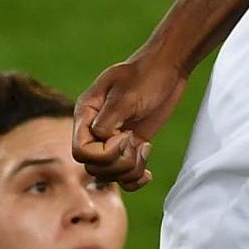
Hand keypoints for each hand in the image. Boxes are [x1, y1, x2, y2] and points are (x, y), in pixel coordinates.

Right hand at [72, 58, 188, 190]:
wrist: (168, 68)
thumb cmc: (146, 75)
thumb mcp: (126, 95)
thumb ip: (108, 120)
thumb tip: (102, 141)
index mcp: (86, 114)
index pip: (81, 151)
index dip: (104, 153)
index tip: (127, 135)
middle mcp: (95, 129)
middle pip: (94, 167)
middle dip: (119, 163)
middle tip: (137, 142)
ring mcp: (113, 140)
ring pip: (110, 175)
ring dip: (130, 170)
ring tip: (144, 150)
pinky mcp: (130, 145)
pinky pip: (124, 176)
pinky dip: (135, 180)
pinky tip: (148, 174)